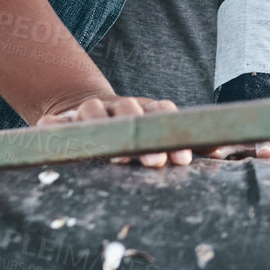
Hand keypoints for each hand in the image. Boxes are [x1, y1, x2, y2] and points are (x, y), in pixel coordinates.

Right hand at [36, 95, 191, 167]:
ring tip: (114, 156)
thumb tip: (218, 148)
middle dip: (144, 136)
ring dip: (104, 129)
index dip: (173, 133)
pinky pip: (52, 123)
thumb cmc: (127, 131)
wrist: (81, 106)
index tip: (184, 159)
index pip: (161, 114)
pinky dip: (52, 129)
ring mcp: (87, 111)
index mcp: (143, 109)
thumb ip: (180, 142)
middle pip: (131, 112)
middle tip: (156, 163)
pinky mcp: (58, 120)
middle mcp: (117, 106)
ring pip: (94, 111)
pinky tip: (51, 135)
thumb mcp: (154, 133)